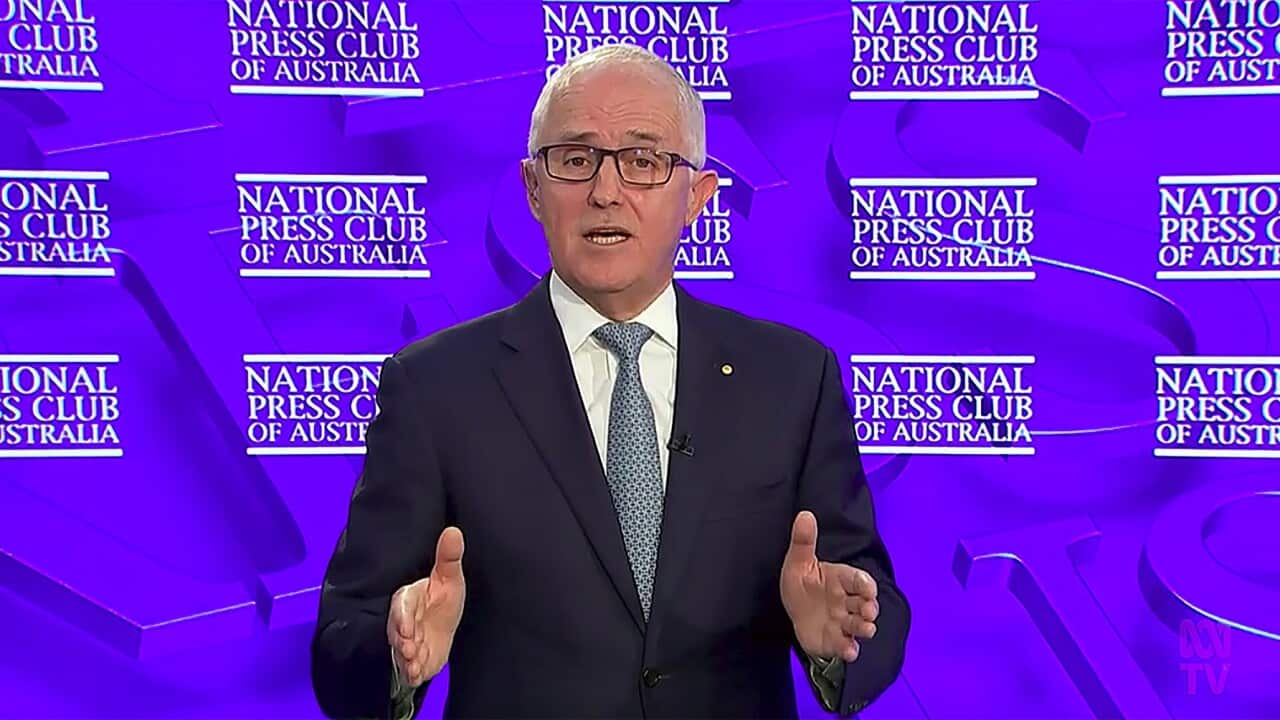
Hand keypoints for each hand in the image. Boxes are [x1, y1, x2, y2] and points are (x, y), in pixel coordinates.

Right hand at [387, 526, 465, 687]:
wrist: (440, 631)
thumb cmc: (441, 601)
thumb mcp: (449, 579)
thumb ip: (448, 558)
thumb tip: (453, 531)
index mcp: (410, 598)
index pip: (402, 604)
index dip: (403, 616)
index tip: (408, 627)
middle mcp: (404, 620)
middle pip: (398, 628)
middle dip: (402, 638)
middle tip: (409, 647)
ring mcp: (406, 641)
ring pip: (401, 649)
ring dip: (406, 657)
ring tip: (414, 662)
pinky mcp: (412, 660)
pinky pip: (407, 667)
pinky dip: (411, 672)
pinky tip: (417, 675)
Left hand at [780, 511, 878, 662]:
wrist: (794, 613)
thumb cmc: (801, 585)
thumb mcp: (797, 562)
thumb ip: (803, 541)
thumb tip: (804, 514)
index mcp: (840, 579)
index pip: (858, 579)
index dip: (865, 584)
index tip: (868, 588)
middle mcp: (847, 601)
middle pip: (864, 603)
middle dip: (869, 607)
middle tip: (868, 611)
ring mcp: (843, 621)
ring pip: (859, 624)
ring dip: (865, 627)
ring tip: (867, 629)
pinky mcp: (836, 639)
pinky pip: (846, 644)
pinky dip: (849, 649)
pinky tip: (850, 651)